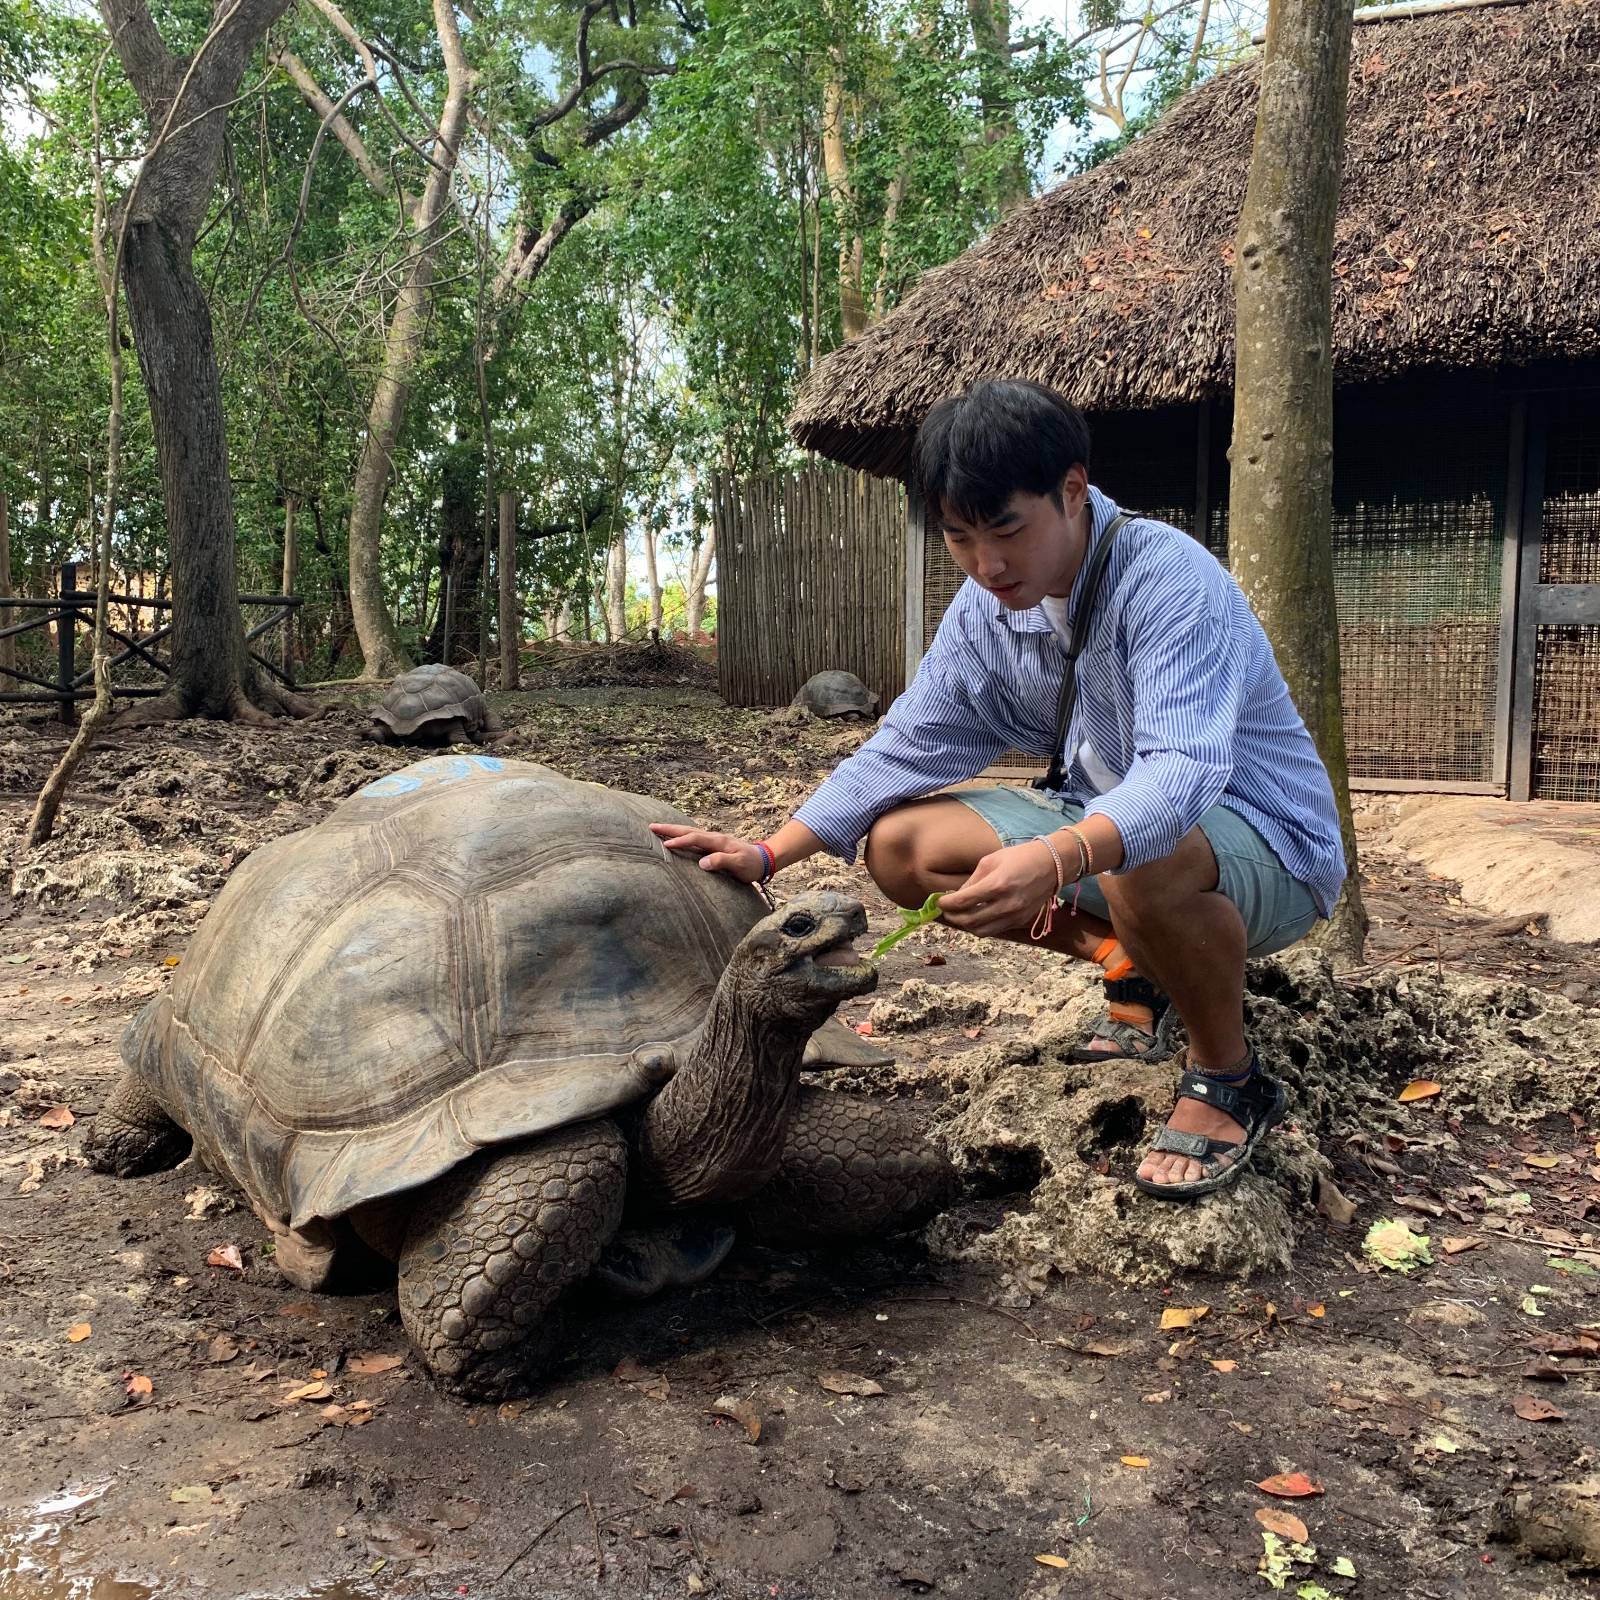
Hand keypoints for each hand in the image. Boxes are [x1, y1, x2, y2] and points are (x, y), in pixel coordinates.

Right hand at [648, 821, 767, 882]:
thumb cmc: (751, 865)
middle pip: (688, 830)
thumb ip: (722, 862)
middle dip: (669, 828)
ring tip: (657, 829)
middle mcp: (714, 837)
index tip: (665, 844)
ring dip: (673, 830)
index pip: (694, 839)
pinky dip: (682, 835)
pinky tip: (675, 836)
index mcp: (718, 841)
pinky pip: (693, 837)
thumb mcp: (739, 865)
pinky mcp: (713, 844)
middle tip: (651, 826)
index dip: (680, 841)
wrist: (763, 860)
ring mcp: (713, 839)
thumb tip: (702, 862)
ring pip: (689, 831)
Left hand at [938, 840, 1060, 936]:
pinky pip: (995, 930)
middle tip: (947, 910)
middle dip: (953, 917)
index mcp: (997, 884)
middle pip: (969, 921)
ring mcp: (1015, 915)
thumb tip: (956, 896)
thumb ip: (972, 881)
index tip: (939, 901)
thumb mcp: (991, 861)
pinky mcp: (1021, 921)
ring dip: (966, 925)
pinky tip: (977, 915)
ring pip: (981, 931)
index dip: (946, 904)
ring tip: (960, 915)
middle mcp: (1006, 904)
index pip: (963, 902)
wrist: (1052, 865)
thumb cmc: (1020, 857)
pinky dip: (982, 925)